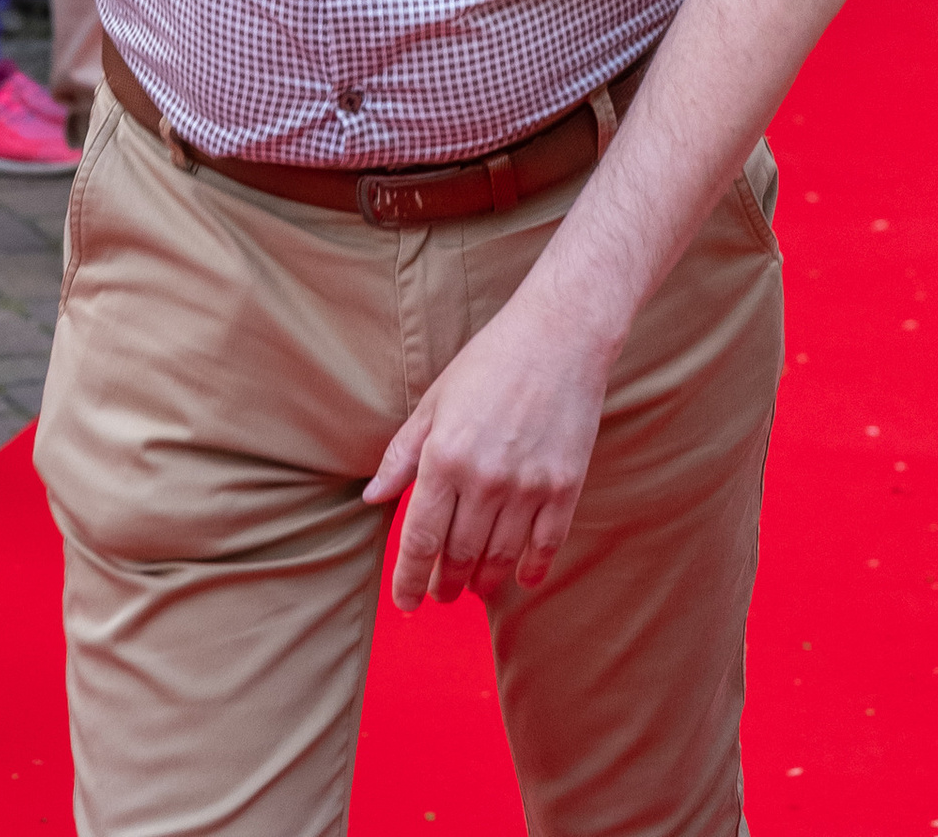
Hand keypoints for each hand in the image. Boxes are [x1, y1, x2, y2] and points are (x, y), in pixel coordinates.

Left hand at [363, 282, 610, 607]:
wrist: (560, 335)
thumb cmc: (491, 361)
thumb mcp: (435, 401)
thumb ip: (402, 454)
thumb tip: (373, 498)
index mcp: (444, 457)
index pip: (420, 540)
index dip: (409, 579)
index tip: (406, 603)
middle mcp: (484, 480)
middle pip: (458, 556)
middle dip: (444, 584)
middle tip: (439, 594)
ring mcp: (528, 486)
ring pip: (500, 558)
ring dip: (483, 581)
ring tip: (474, 587)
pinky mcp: (565, 487)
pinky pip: (545, 546)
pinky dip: (531, 570)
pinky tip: (521, 578)